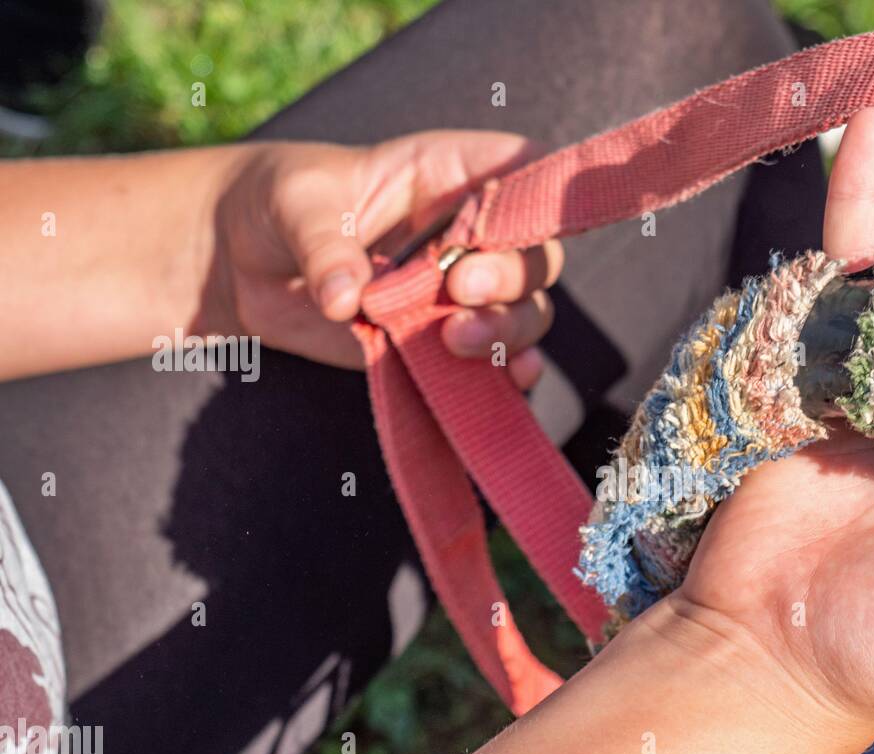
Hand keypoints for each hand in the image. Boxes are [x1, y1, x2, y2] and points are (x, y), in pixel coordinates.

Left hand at [210, 131, 561, 384]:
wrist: (242, 264)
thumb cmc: (277, 204)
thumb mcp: (296, 204)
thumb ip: (325, 246)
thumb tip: (346, 300)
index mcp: (447, 174)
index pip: (521, 166)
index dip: (544, 190)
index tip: (525, 225)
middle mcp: (469, 232)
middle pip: (537, 252)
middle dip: (513, 276)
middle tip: (458, 289)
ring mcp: (461, 292)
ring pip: (525, 311)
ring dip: (506, 330)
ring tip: (455, 339)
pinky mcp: (442, 341)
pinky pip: (497, 362)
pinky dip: (510, 375)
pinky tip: (508, 380)